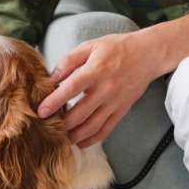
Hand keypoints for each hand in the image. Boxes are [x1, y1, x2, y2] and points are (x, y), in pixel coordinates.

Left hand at [38, 31, 161, 147]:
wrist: (147, 55)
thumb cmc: (116, 48)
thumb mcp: (91, 46)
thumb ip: (69, 60)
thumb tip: (52, 77)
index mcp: (96, 70)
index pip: (71, 88)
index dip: (55, 101)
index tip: (41, 112)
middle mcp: (106, 89)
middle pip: (80, 114)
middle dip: (62, 124)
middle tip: (47, 129)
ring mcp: (114, 102)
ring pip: (92, 126)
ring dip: (74, 136)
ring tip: (61, 139)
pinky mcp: (121, 111)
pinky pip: (105, 130)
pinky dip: (91, 140)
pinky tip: (79, 143)